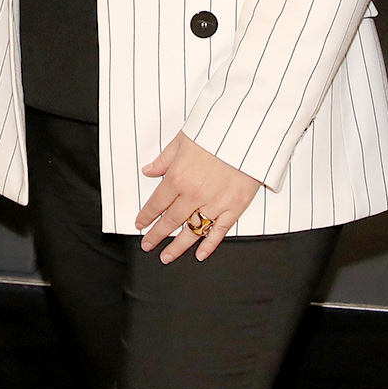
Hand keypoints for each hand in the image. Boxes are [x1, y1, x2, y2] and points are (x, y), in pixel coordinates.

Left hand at [134, 134, 260, 263]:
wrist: (247, 131)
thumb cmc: (215, 131)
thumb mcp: (182, 140)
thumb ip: (164, 160)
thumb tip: (148, 170)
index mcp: (177, 177)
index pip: (156, 204)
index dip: (146, 216)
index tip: (140, 224)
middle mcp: (193, 194)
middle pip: (170, 221)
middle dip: (156, 235)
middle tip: (148, 245)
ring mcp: (214, 203)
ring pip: (191, 231)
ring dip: (177, 247)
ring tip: (166, 257)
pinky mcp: (234, 207)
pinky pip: (218, 231)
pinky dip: (209, 245)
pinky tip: (199, 254)